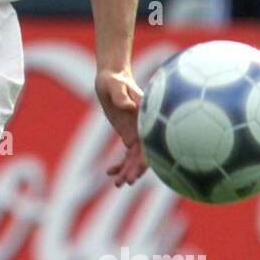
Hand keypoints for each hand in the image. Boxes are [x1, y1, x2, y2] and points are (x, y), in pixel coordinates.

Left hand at [96, 67, 147, 186]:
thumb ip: (122, 96)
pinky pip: (128, 154)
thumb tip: (128, 107)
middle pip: (144, 155)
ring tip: (117, 184)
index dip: (145, 162)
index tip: (136, 174)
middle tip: (123, 183)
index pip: (150, 144)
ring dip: (128, 171)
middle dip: (135, 171)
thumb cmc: (115, 79)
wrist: (112, 76)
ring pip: (136, 158)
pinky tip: (110, 172)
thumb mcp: (116, 85)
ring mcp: (137, 132)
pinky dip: (120, 164)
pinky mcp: (128, 134)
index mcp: (146, 119)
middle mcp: (144, 128)